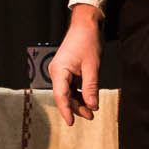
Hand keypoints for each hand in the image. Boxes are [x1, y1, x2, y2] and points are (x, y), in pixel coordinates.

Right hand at [48, 5, 102, 125]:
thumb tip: (92, 106)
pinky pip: (70, 86)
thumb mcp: (92, 67)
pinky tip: (88, 99)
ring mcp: (60, 71)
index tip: (71, 123)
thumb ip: (91, 88)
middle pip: (64, 96)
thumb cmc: (87, 41)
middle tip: (90, 116)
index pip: (60, 96)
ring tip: (91, 110)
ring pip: (67, 92)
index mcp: (59, 70)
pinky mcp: (66, 69)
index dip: (66, 111)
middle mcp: (56, 72)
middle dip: (76, 107)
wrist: (85, 25)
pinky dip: (79, 93)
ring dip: (78, 101)